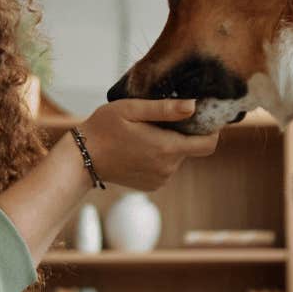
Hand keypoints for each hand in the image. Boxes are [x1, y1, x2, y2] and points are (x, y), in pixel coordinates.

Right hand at [76, 98, 221, 191]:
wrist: (82, 159)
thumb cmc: (104, 128)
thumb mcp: (131, 110)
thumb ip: (164, 109)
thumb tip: (193, 106)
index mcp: (166, 148)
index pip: (208, 144)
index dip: (211, 130)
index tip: (201, 117)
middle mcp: (167, 168)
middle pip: (190, 148)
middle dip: (181, 133)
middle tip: (157, 121)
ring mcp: (160, 179)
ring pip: (177, 157)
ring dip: (168, 145)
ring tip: (143, 134)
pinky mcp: (152, 185)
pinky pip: (165, 167)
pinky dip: (158, 157)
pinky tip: (138, 148)